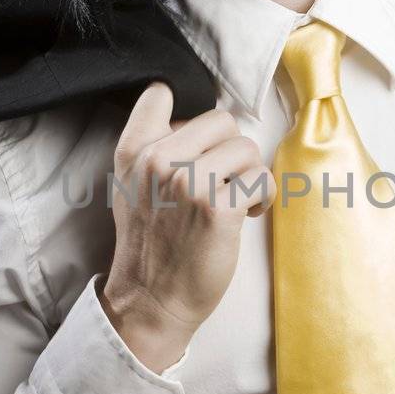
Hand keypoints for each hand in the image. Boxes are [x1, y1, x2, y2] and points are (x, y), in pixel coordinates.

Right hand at [103, 81, 275, 347]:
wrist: (152, 299)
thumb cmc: (151, 244)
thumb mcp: (131, 186)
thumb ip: (153, 148)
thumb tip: (196, 120)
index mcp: (135, 151)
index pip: (159, 93)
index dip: (189, 108)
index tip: (200, 138)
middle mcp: (158, 160)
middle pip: (222, 120)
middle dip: (231, 152)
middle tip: (222, 182)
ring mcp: (188, 182)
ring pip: (247, 148)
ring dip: (249, 176)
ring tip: (233, 202)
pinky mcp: (218, 208)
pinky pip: (261, 178)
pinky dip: (262, 197)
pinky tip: (246, 214)